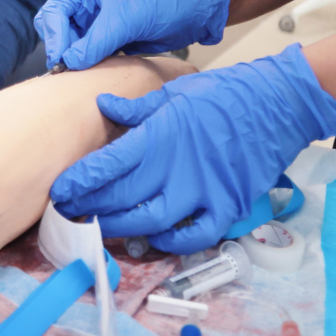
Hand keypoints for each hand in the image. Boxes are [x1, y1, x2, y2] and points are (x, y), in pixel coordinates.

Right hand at [34, 0, 229, 69]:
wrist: (189, 15)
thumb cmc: (160, 5)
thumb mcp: (123, 22)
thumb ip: (94, 43)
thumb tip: (69, 63)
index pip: (55, 11)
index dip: (54, 35)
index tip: (60, 58)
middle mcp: (88, 5)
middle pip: (57, 27)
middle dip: (59, 46)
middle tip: (65, 68)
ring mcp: (97, 23)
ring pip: (71, 43)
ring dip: (72, 57)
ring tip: (79, 73)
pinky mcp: (107, 39)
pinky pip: (87, 53)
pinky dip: (86, 63)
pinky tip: (91, 72)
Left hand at [50, 44, 335, 252]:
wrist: (276, 103)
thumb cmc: (223, 94)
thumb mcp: (174, 92)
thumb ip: (136, 108)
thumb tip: (102, 106)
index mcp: (161, 135)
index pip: (109, 165)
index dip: (81, 182)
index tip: (60, 191)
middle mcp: (178, 167)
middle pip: (124, 197)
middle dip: (92, 208)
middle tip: (70, 213)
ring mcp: (204, 191)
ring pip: (153, 222)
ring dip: (122, 228)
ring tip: (101, 228)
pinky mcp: (228, 207)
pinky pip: (195, 236)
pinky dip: (173, 244)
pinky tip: (154, 239)